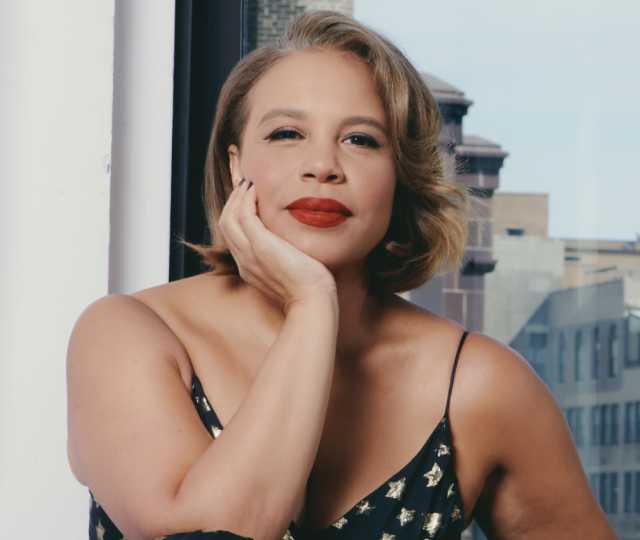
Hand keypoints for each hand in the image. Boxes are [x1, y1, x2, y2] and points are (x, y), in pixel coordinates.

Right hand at [218, 178, 336, 311]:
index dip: (236, 216)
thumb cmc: (310, 288)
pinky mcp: (260, 245)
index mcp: (249, 268)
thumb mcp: (291, 271)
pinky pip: (243, 215)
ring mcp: (249, 254)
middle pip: (225, 225)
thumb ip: (284, 257)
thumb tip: (292, 245)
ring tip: (249, 185)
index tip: (248, 201)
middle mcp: (244, 262)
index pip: (233, 237)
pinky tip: (256, 190)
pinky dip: (246, 199)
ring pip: (228, 218)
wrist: (313, 300)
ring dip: (237, 198)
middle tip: (245, 186)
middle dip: (232, 203)